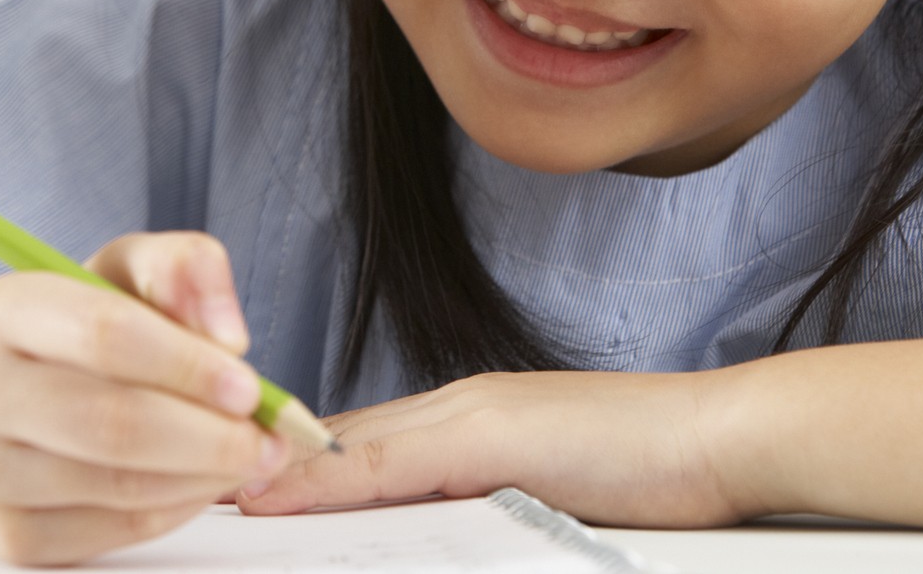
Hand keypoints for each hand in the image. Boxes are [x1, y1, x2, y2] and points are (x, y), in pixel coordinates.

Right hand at [0, 231, 294, 564]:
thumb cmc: (72, 337)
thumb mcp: (123, 275)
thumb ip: (181, 268)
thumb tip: (227, 330)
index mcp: (4, 309)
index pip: (104, 335)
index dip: (188, 365)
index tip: (249, 385)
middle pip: (112, 424)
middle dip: (210, 436)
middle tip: (268, 438)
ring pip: (119, 486)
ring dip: (204, 477)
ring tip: (247, 456)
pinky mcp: (7, 532)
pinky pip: (114, 531)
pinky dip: (175, 509)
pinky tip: (199, 481)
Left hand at [237, 368, 753, 528]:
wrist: (725, 438)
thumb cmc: (648, 469)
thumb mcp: (533, 476)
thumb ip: (458, 486)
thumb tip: (387, 506)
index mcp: (462, 425)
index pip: (356, 450)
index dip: (293, 474)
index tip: (229, 497)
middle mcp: (457, 415)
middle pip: (344, 445)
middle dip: (276, 475)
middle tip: (196, 499)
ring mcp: (474, 422)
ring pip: (358, 451)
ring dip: (295, 481)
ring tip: (226, 505)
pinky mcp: (496, 437)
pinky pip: (397, 462)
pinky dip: (342, 477)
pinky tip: (296, 499)